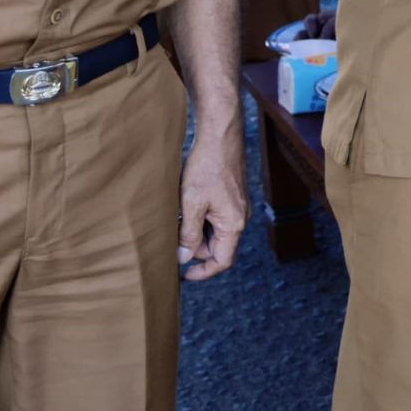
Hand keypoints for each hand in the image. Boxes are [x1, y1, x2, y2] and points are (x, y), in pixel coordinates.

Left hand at [177, 116, 246, 282]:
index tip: (184, 275)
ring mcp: (236, 207)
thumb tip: (183, 257)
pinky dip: (199, 217)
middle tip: (171, 235)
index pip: (222, 261)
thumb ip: (188, 233)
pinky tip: (185, 204)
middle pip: (216, 247)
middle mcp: (239, 218)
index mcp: (233, 224)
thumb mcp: (192, 203)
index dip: (203, 272)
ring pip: (213, 231)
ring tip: (177, 216)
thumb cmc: (207, 166)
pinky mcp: (230, 196)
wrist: (220, 135)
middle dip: (194, 246)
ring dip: (194, 230)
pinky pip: (215, 217)